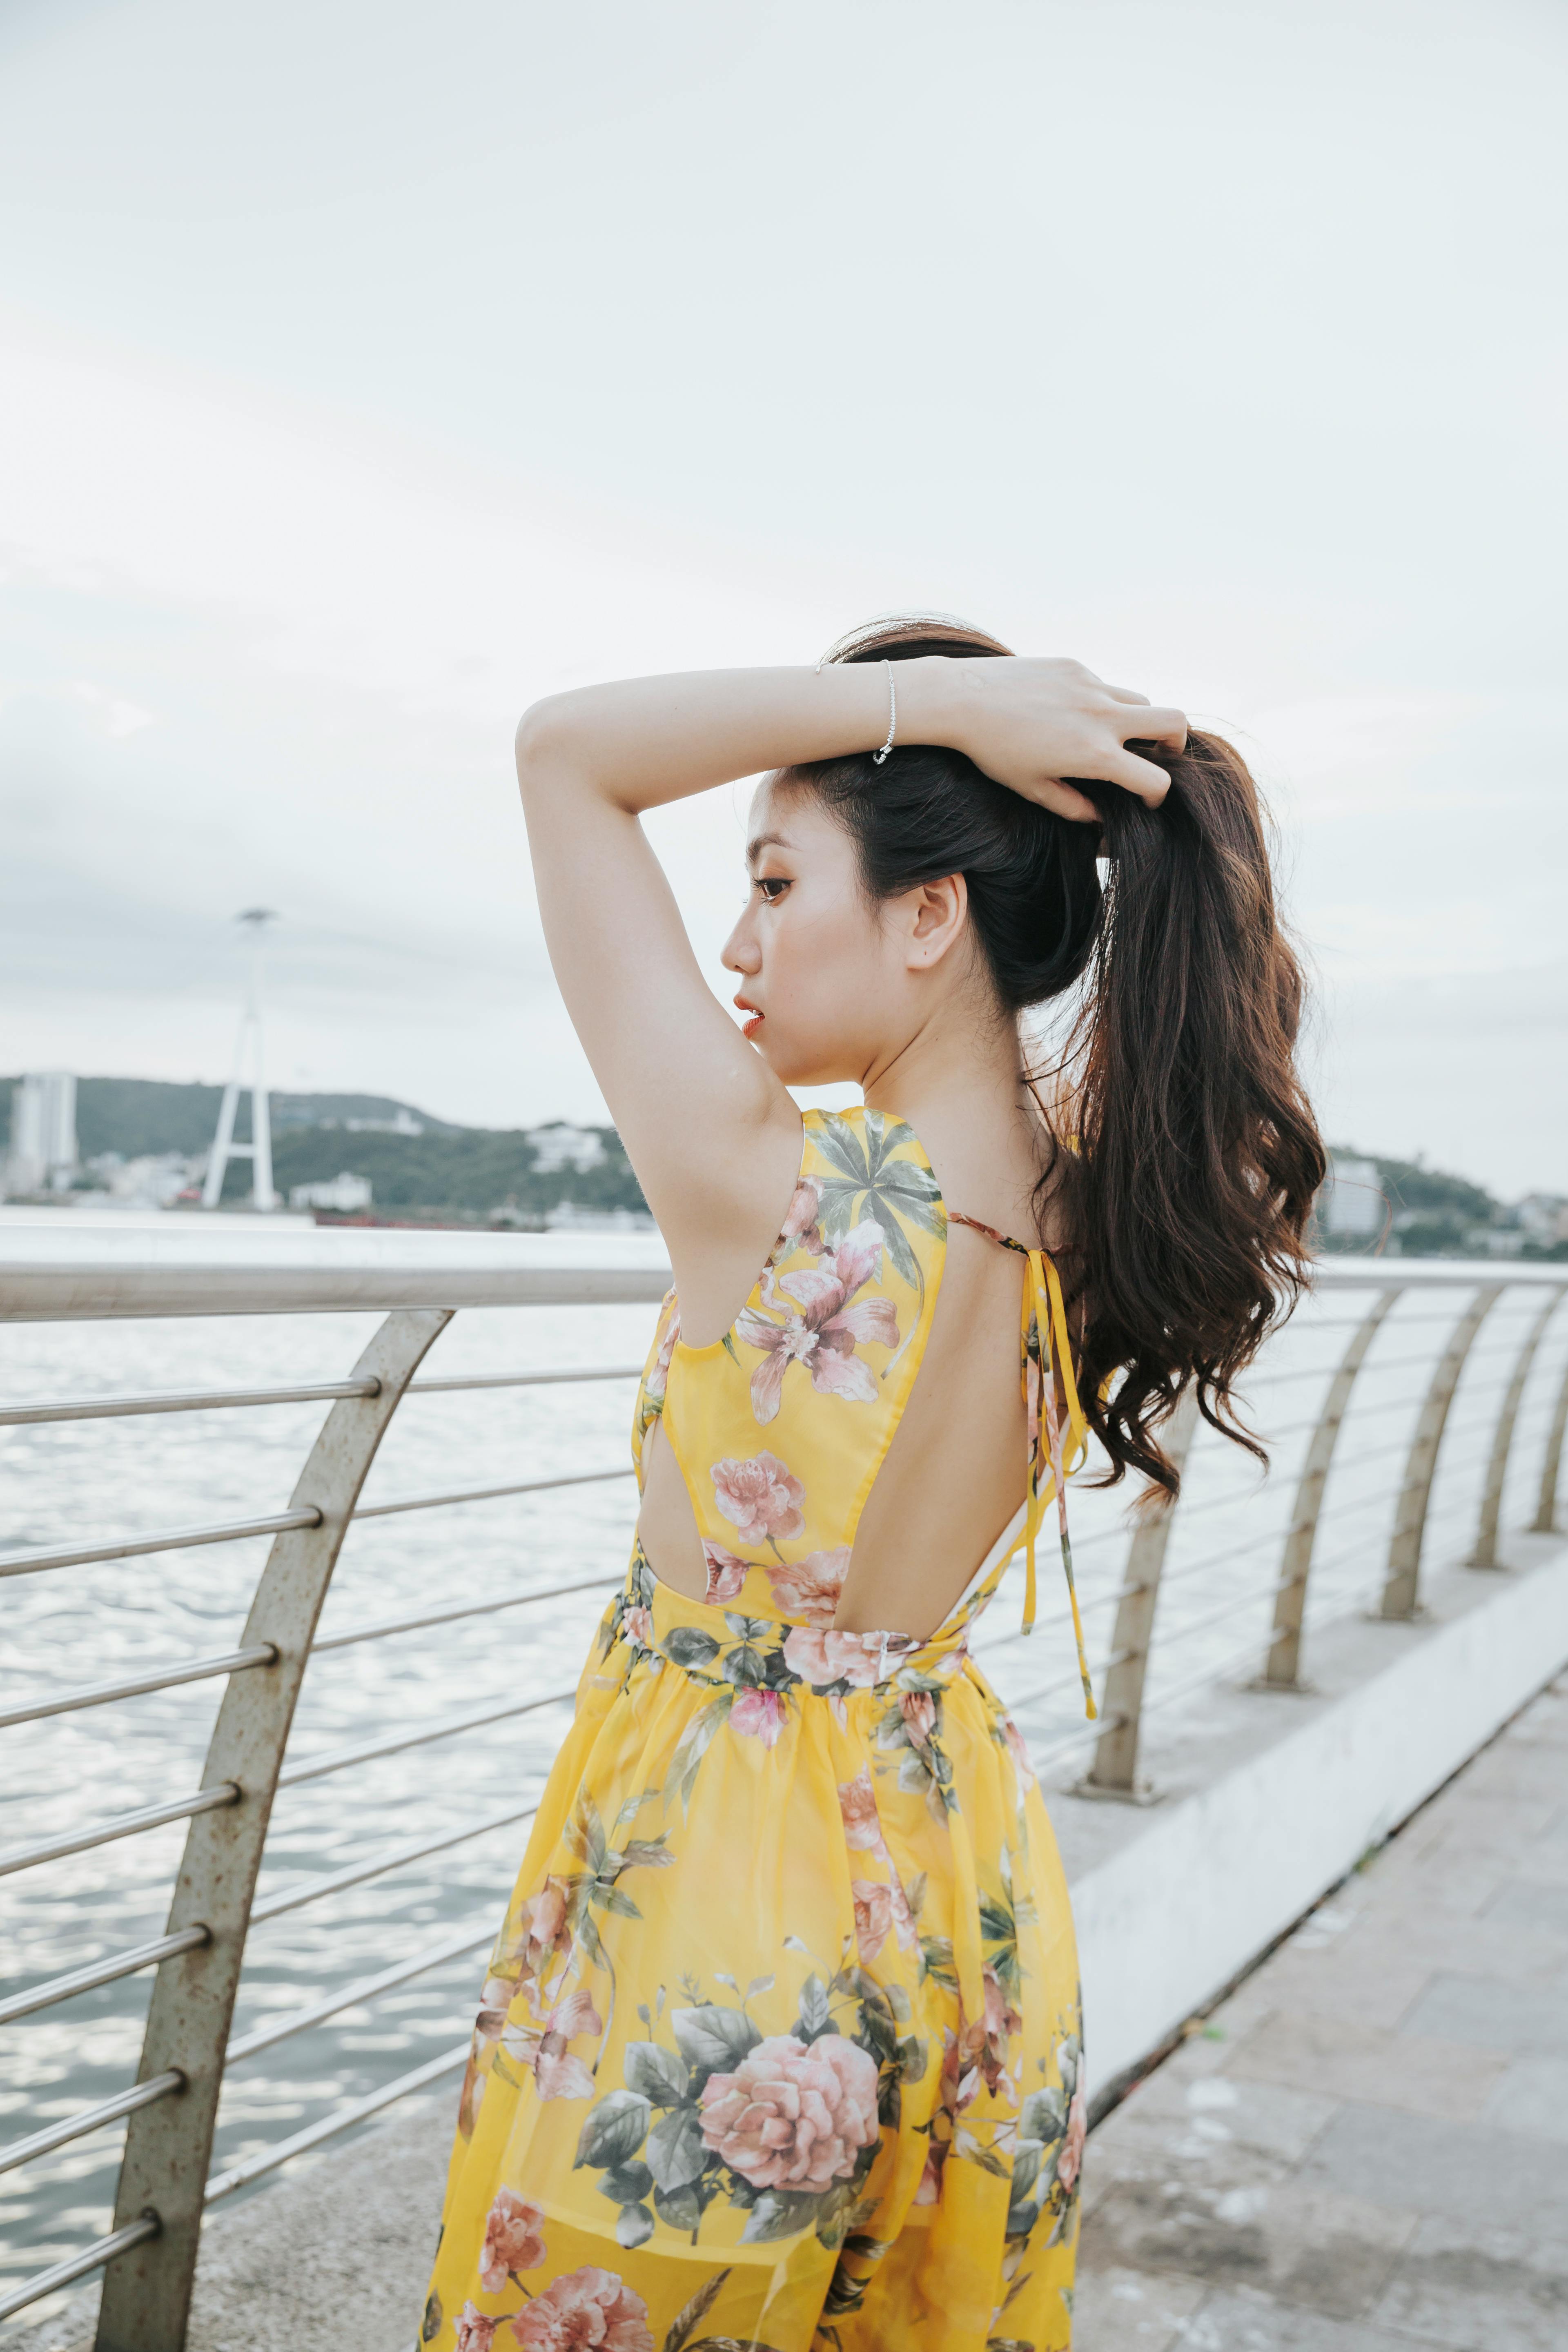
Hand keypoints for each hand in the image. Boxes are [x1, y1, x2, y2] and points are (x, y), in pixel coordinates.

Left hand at [922, 656, 1186, 823]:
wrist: (963, 699)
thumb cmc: (995, 752)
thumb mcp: (1033, 789)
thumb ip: (1074, 807)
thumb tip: (1102, 818)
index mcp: (1095, 755)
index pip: (1155, 779)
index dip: (1158, 796)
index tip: (1147, 798)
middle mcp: (1102, 716)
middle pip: (1174, 721)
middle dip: (1176, 742)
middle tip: (1158, 754)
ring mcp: (1091, 686)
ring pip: (1141, 699)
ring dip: (1139, 719)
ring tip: (1113, 734)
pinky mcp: (1075, 666)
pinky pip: (1104, 685)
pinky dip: (1101, 701)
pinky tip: (1068, 712)